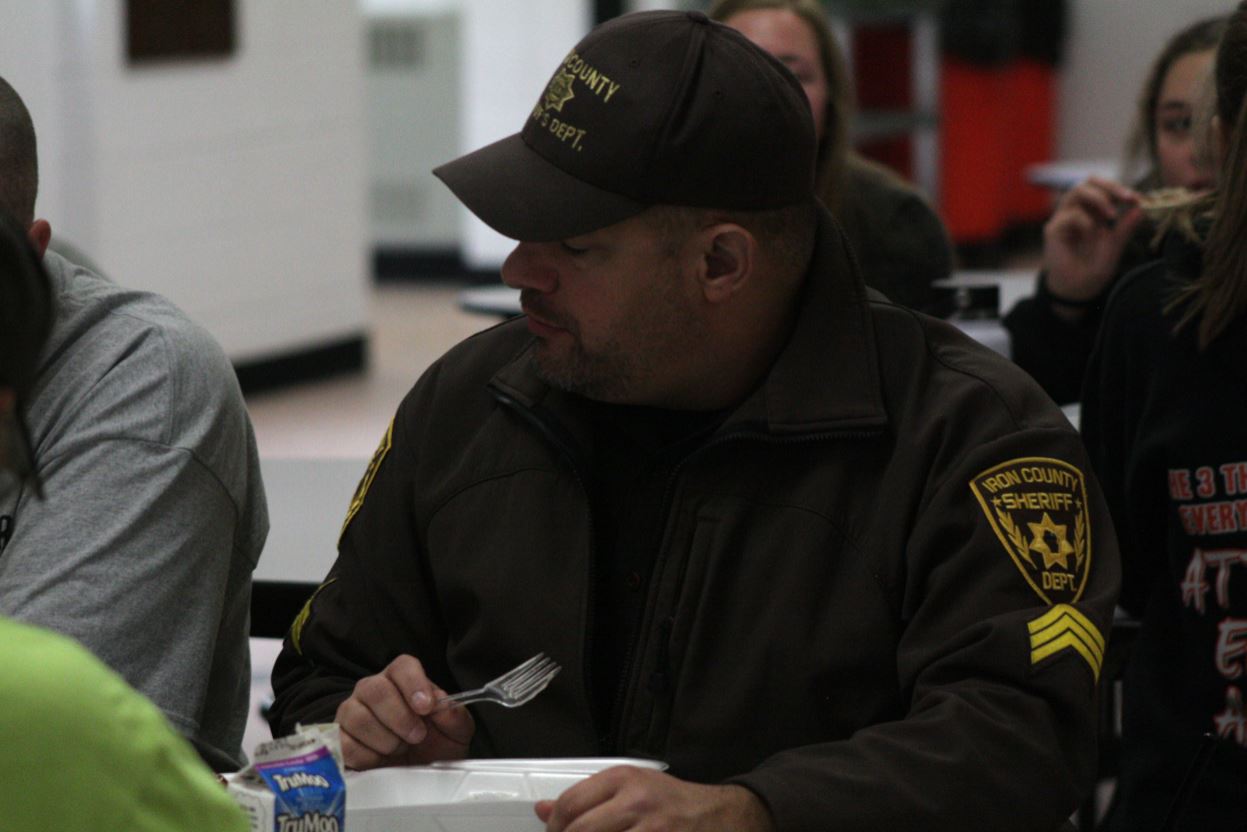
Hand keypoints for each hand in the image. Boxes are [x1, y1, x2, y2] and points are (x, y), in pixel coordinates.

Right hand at [334, 654, 473, 769]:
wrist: (417, 774)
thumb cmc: (435, 745)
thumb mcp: (456, 732)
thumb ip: (454, 716)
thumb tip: (444, 707)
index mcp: (402, 679)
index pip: (402, 666)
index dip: (414, 684)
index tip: (426, 707)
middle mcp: (372, 689)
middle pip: (376, 690)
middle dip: (400, 718)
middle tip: (416, 736)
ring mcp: (351, 712)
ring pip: (358, 717)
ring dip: (385, 740)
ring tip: (399, 749)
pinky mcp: (339, 738)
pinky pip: (344, 743)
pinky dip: (367, 756)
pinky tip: (380, 760)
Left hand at [534, 766, 774, 831]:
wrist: (723, 817)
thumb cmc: (675, 803)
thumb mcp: (632, 787)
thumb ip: (588, 798)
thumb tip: (543, 810)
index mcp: (624, 778)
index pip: (570, 803)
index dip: (553, 827)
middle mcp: (636, 801)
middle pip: (579, 830)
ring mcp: (651, 830)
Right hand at [1041, 177, 1144, 319]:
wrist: (1078, 290)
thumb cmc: (1094, 268)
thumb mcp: (1116, 245)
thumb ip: (1126, 227)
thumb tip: (1142, 208)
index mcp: (1092, 212)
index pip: (1104, 188)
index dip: (1120, 189)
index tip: (1138, 199)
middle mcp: (1076, 211)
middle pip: (1088, 181)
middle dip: (1110, 186)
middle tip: (1127, 198)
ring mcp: (1063, 219)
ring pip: (1076, 191)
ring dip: (1098, 199)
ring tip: (1111, 215)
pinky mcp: (1053, 230)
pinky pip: (1070, 215)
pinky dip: (1085, 222)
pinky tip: (1089, 236)